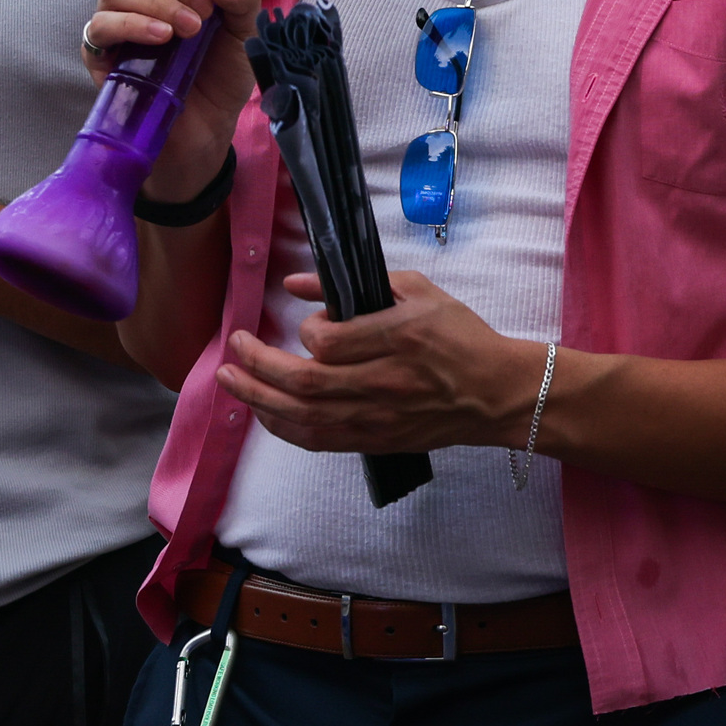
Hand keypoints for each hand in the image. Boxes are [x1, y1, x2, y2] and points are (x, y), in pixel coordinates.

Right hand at [86, 0, 259, 206]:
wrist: (208, 128)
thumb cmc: (222, 74)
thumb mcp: (248, 31)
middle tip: (203, 11)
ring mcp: (116, 21)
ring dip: (156, 1)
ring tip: (188, 30)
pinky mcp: (101, 54)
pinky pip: (100, 25)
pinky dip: (132, 25)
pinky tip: (161, 39)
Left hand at [214, 267, 540, 456]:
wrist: (495, 393)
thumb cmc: (461, 337)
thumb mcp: (417, 291)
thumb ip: (357, 285)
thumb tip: (298, 284)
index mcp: (399, 338)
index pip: (329, 341)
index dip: (307, 330)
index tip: (311, 321)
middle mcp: (384, 381)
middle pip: (304, 382)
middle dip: (258, 365)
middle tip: (234, 346)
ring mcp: (378, 417)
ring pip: (303, 416)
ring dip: (258, 399)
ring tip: (230, 380)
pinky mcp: (376, 441)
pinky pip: (318, 440)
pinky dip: (284, 428)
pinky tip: (262, 413)